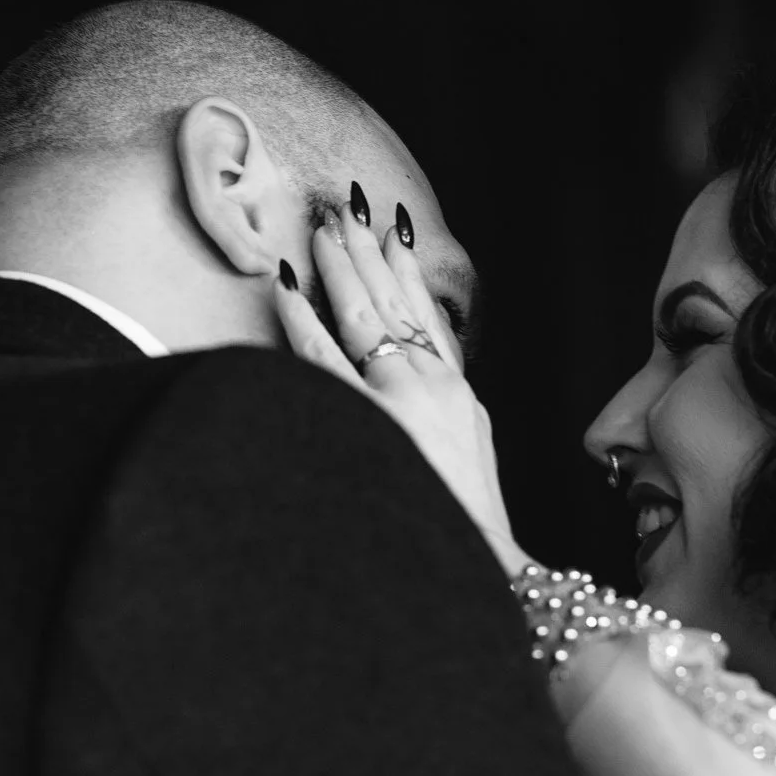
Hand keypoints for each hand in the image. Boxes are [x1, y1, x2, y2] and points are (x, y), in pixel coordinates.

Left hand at [274, 194, 530, 577]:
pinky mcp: (370, 422)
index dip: (411, 272)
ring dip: (342, 266)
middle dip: (371, 250)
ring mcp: (402, 400)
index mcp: (460, 395)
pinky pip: (325, 360)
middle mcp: (436, 386)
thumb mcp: (471, 461)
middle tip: (346, 205)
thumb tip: (432, 402)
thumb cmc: (468, 530)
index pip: (432, 317)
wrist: (488, 570)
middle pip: (399, 301)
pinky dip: (304, 320)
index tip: (397, 231)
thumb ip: (448, 422)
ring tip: (322, 225)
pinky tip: (287, 289)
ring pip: (366, 315)